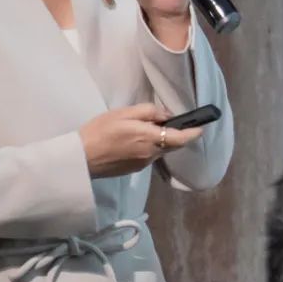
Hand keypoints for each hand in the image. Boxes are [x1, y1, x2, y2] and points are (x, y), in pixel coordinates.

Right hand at [79, 103, 203, 178]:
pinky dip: (150, 147)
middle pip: (172, 145)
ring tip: (146, 129)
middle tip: (170, 122)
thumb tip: (165, 116)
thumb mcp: (123, 113)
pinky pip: (149, 156)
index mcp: (149, 139)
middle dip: (176, 135)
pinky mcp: (134, 169)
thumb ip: (147, 112)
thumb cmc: (99, 131)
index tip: (201, 127)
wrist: (81, 158)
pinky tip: (134, 141)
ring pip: (160, 150)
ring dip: (161, 140)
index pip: (180, 138)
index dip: (193, 133)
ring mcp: (143, 164)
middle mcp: (150, 154)